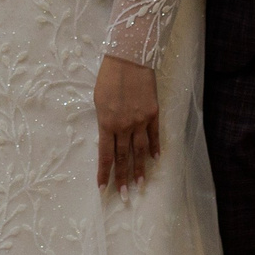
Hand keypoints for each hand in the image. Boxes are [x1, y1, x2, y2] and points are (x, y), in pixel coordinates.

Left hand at [96, 54, 161, 190]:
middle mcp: (124, 125)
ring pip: (140, 150)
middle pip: (123, 157)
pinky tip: (155, 160)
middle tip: (123, 196)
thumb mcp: (99, 99)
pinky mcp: (153, 113)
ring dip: (139, 169)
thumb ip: (104, 121)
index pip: (105, 154)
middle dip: (122, 177)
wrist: (130, 58)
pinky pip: (154, 135)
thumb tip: (108, 136)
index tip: (103, 188)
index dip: (104, 172)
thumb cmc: (109, 76)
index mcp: (106, 122)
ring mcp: (141, 120)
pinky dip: (155, 148)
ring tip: (140, 184)